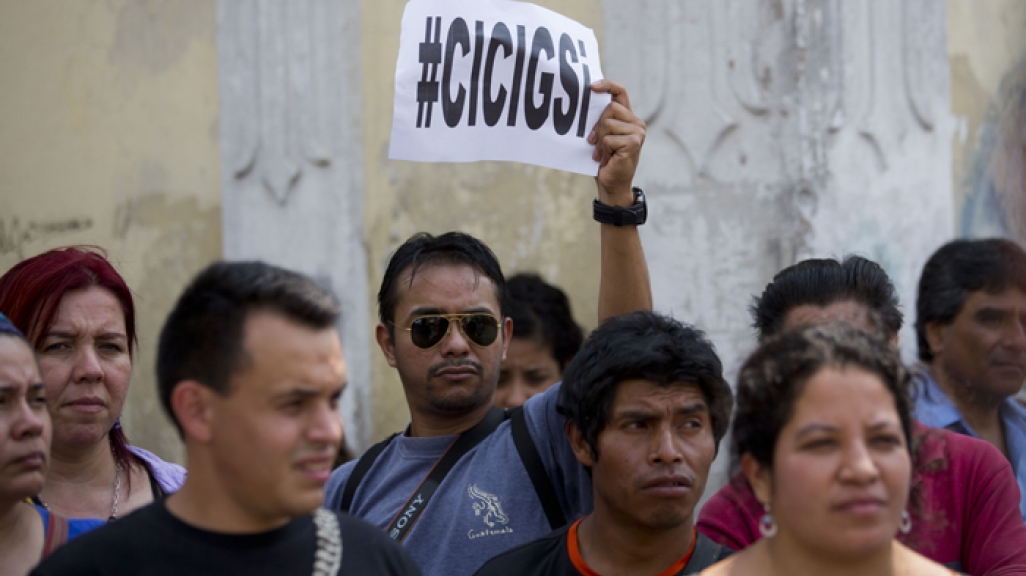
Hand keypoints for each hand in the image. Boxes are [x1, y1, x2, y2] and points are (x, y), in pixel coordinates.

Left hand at [588, 80, 645, 205]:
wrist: (611, 184)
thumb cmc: (604, 160)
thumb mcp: (601, 137)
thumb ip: (600, 121)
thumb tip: (586, 102)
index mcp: (627, 118)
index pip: (620, 92)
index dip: (607, 85)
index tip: (591, 86)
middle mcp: (636, 122)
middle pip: (610, 109)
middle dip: (597, 126)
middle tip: (593, 142)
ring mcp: (638, 132)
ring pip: (608, 123)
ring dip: (600, 141)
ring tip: (602, 153)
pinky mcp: (634, 142)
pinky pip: (609, 138)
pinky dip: (603, 150)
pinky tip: (607, 159)